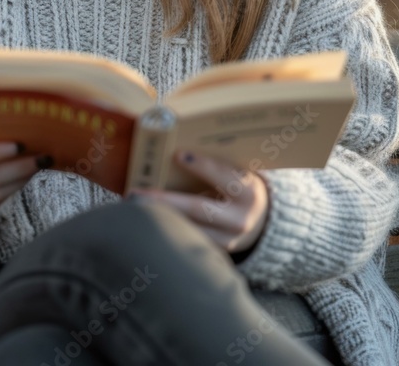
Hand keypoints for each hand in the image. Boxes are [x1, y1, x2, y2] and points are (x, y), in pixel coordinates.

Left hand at [128, 149, 269, 255]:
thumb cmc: (241, 186)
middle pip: (199, 208)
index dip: (202, 165)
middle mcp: (240, 218)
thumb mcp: (240, 172)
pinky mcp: (217, 252)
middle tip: (137, 192)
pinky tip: (148, 222)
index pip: (224, 176)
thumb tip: (179, 146)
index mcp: (249, 191)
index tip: (178, 154)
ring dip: (162, 218)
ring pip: (190, 229)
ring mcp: (229, 239)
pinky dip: (169, 229)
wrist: (263, 221)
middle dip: (166, 200)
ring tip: (134, 208)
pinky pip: (189, 240)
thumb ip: (219, 164)